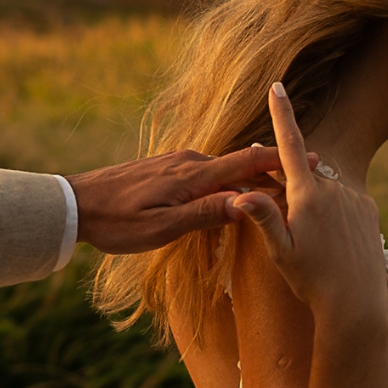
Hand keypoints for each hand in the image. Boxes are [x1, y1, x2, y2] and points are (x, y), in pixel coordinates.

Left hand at [66, 145, 304, 254]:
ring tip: (279, 187)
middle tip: (306, 178)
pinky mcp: (167, 169)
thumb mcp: (162, 227)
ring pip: (225, 168)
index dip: (280, 162)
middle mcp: (189, 162)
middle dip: (274, 170)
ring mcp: (177, 163)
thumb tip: (246, 205)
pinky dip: (230, 179)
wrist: (76, 204)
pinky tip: (235, 189)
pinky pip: (208, 171)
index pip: (247, 163)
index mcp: (193, 176)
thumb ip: (205, 214)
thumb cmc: (117, 222)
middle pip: (241, 163)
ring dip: (252, 177)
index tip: (310, 159)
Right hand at [229, 84, 387, 333]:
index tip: (277, 85)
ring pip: (324, 190)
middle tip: (291, 228)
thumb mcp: (280, 253)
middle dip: (290, 188)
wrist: (355, 304)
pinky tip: (334, 243)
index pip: (289, 146)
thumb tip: (241, 194)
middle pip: (303, 174)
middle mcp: (333, 190)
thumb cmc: (311, 281)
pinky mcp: (369, 209)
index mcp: (307, 196)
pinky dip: (333, 214)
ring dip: (313, 205)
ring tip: (317, 246)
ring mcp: (353, 198)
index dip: (281, 114)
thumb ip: (263, 219)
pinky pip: (344, 201)